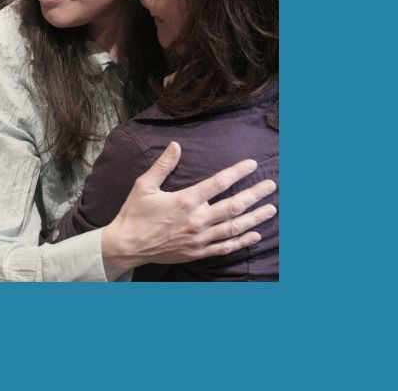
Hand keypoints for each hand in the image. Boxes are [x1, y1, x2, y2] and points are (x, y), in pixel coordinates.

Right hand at [101, 141, 276, 279]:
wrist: (126, 246)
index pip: (218, 183)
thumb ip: (163, 165)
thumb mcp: (144, 185)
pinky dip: (242, 241)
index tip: (252, 164)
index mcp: (185, 201)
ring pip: (234, 228)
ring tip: (271, 208)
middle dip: (255, 194)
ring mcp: (199, 239)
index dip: (238, 172)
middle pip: (234, 206)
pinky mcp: (197, 253)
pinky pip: (225, 248)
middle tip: (271, 185)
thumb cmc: (134, 213)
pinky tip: (255, 234)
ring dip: (255, 217)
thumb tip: (176, 145)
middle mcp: (197, 220)